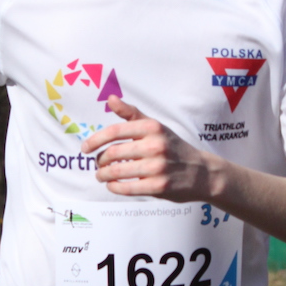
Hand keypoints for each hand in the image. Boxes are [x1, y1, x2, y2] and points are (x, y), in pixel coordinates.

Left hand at [81, 95, 217, 200]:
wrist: (201, 172)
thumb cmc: (172, 147)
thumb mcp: (155, 126)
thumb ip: (132, 113)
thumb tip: (110, 98)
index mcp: (152, 127)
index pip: (115, 131)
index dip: (95, 140)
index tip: (85, 149)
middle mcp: (155, 145)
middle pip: (113, 153)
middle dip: (99, 160)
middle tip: (97, 164)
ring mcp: (157, 167)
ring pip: (117, 171)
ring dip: (102, 175)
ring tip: (100, 175)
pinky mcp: (159, 187)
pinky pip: (127, 188)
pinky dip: (114, 187)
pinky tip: (112, 185)